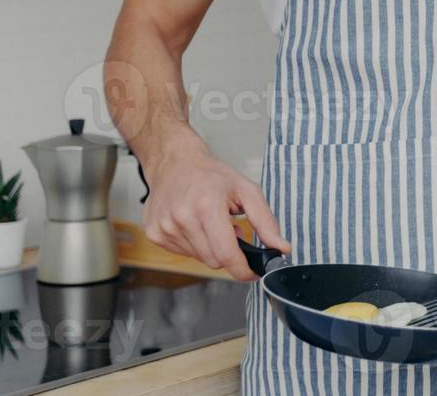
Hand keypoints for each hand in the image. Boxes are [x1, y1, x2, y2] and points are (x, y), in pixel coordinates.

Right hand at [141, 135, 288, 281]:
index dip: (243, 269)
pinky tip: (194, 224)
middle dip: (227, 252)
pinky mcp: (154, 233)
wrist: (175, 163)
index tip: (253, 272)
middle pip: (214, 260)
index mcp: (207, 207)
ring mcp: (165, 228)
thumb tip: (281, 248)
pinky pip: (183, 253)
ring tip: (211, 223)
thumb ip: (266, 222)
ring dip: (210, 247)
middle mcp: (182, 219)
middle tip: (230, 230)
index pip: (226, 255)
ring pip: (199, 258)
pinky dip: (194, 244)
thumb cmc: (212, 176)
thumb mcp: (247, 191)